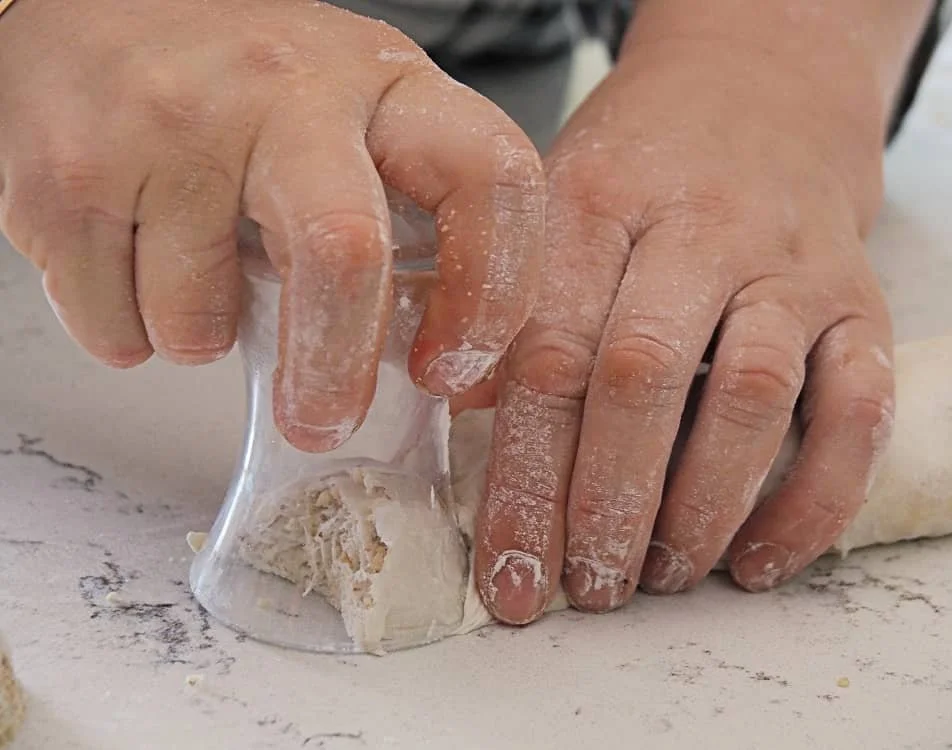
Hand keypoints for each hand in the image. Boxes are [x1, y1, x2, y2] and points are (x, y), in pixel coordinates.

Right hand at [0, 0, 542, 451]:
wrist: (93, 11)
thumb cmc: (243, 86)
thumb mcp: (354, 122)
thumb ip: (405, 217)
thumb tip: (434, 360)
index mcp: (384, 84)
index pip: (491, 179)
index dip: (491, 294)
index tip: (454, 365)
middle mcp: (285, 89)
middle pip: (343, 254)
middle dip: (335, 368)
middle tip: (321, 419)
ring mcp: (170, 122)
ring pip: (200, 319)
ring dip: (202, 334)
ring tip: (194, 268)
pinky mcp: (68, 170)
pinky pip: (114, 327)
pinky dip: (131, 329)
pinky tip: (137, 257)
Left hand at [475, 9, 905, 622]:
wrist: (758, 93)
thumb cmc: (637, 173)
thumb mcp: (556, 208)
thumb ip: (518, 310)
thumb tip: (469, 431)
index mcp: (594, 203)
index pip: (548, 354)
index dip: (525, 478)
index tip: (509, 571)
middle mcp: (696, 228)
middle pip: (643, 378)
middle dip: (607, 504)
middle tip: (589, 588)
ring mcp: (789, 263)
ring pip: (752, 396)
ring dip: (699, 510)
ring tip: (660, 576)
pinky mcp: (861, 299)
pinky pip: (858, 410)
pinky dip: (811, 502)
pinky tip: (757, 561)